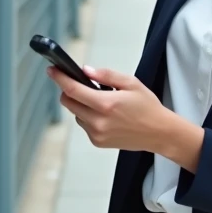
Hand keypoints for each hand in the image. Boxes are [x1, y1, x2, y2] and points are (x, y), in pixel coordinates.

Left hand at [46, 66, 204, 169]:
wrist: (159, 133)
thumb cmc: (147, 107)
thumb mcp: (130, 83)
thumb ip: (105, 75)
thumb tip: (85, 70)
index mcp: (106, 104)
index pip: (73, 90)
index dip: (60, 78)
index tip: (52, 70)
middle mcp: (98, 121)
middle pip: (68, 103)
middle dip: (69, 91)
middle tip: (78, 84)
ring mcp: (97, 134)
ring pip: (76, 114)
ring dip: (80, 105)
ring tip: (101, 102)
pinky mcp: (97, 142)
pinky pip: (84, 125)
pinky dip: (88, 117)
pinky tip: (105, 115)